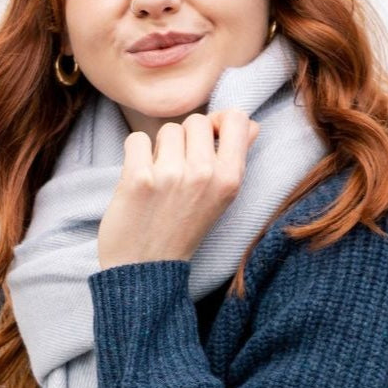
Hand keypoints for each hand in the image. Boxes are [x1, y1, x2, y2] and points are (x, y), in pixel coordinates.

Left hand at [97, 109, 260, 268]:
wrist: (146, 269)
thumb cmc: (183, 231)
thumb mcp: (221, 198)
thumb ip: (236, 158)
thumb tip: (253, 124)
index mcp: (231, 179)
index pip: (236, 118)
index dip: (218, 123)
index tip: (206, 140)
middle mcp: (205, 174)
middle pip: (196, 121)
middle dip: (184, 139)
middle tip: (177, 169)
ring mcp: (172, 175)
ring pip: (166, 130)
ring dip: (159, 149)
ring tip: (158, 177)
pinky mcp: (139, 178)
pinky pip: (137, 139)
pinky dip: (135, 155)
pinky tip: (139, 179)